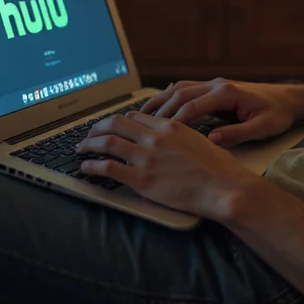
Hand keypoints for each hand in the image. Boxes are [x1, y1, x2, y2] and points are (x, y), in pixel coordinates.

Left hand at [76, 111, 256, 219]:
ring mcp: (147, 158)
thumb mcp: (200, 140)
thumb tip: (175, 137)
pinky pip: (109, 168)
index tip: (113, 127)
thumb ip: (181, 135)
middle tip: (89, 135)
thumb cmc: (219, 168)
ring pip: (107, 143)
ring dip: (89, 145)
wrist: (223, 186)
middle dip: (98, 128)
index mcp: (170, 126)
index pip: (136, 117)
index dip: (120, 121)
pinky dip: (93, 166)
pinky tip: (86, 167)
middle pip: (116, 124)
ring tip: (81, 149)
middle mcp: (155, 137)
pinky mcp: (142, 180)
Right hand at [139, 79, 302, 146]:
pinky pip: (186, 88)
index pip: (192, 106)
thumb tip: (212, 139)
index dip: (173, 120)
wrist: (290, 98)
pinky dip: (170, 96)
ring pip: (180, 88)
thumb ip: (238, 133)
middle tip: (139, 125)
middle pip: (180, 94)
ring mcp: (215, 84)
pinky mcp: (215, 88)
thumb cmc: (278, 114)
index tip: (157, 135)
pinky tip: (158, 107)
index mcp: (228, 93)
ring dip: (160, 100)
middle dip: (159, 110)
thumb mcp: (263, 127)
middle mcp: (218, 85)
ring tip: (139, 115)